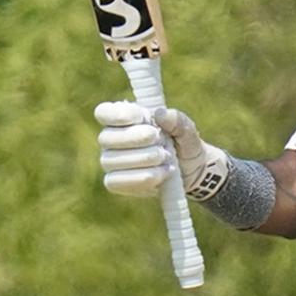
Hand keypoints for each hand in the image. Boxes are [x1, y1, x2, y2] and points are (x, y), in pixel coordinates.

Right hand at [95, 102, 228, 198]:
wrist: (192, 172)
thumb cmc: (183, 145)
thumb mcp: (187, 130)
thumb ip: (177, 120)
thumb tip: (160, 114)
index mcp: (122, 118)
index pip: (104, 112)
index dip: (118, 114)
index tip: (142, 117)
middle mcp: (111, 139)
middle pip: (106, 137)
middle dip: (136, 138)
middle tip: (159, 140)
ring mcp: (111, 161)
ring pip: (110, 160)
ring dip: (142, 158)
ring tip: (165, 157)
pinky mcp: (116, 182)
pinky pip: (115, 181)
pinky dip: (141, 178)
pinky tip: (162, 173)